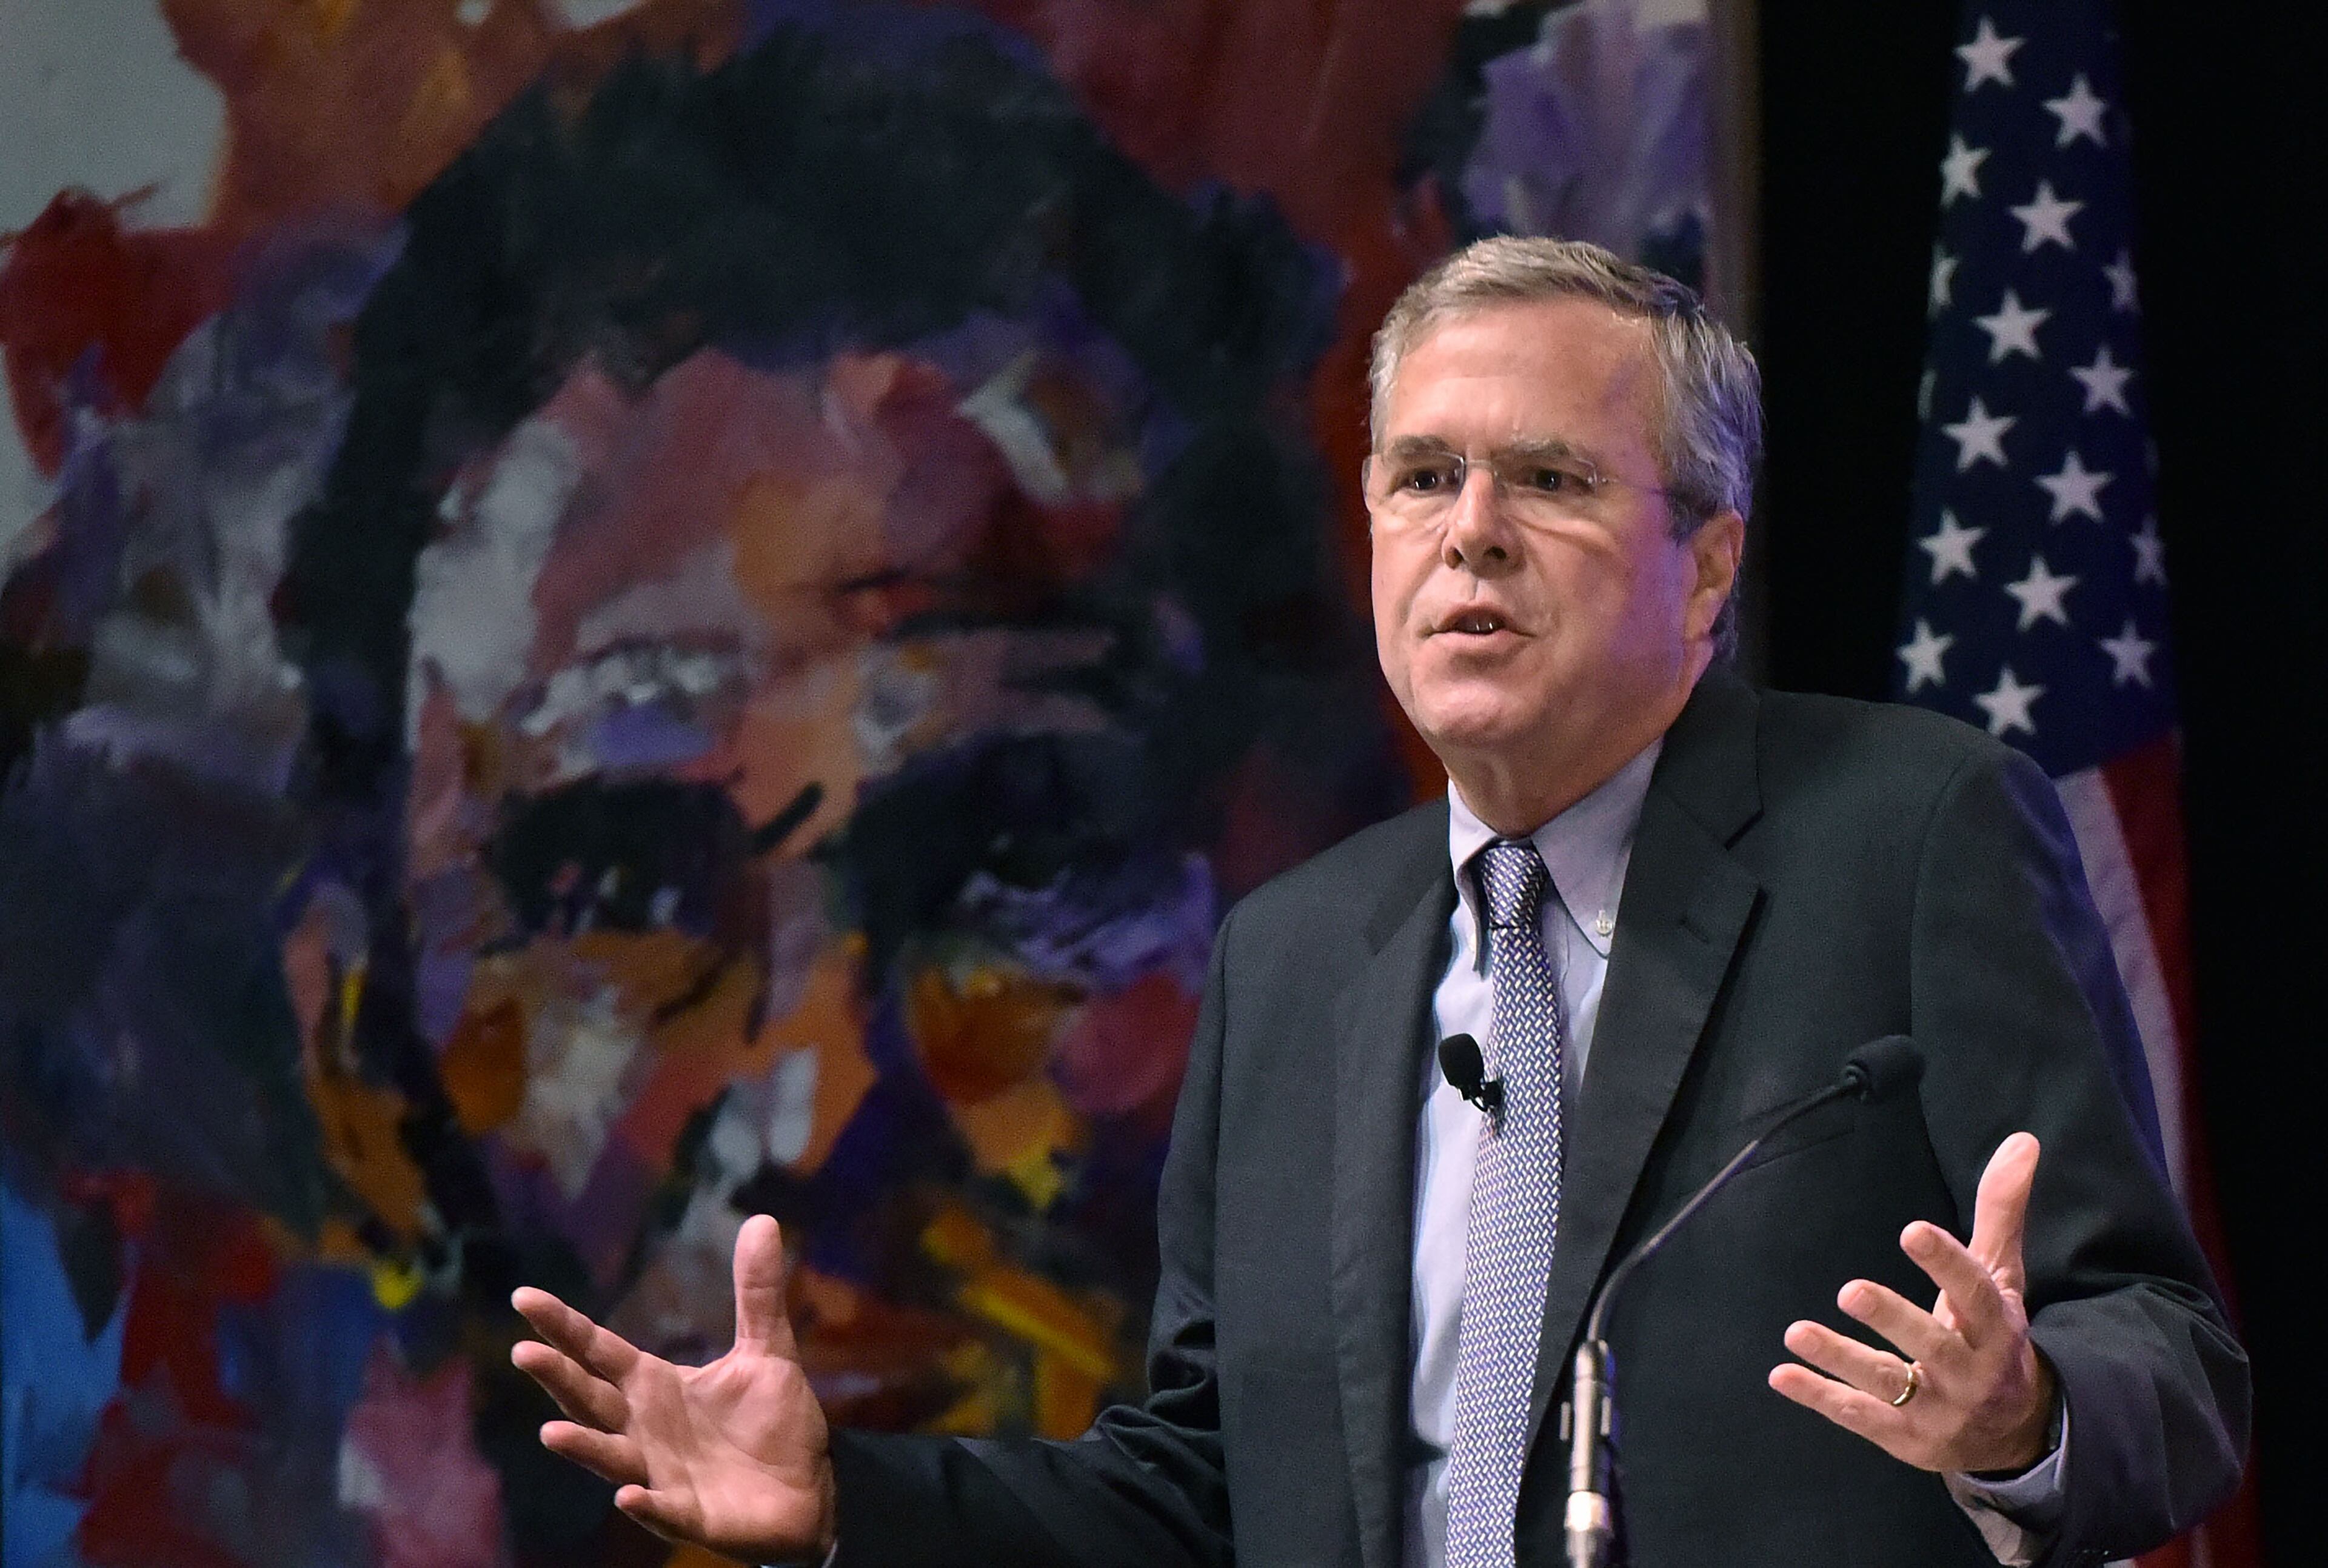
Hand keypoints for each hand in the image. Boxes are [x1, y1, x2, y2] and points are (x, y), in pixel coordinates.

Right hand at [511, 1214, 836, 1560]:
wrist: (807, 1491)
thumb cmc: (774, 1424)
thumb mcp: (768, 1350)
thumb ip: (757, 1293)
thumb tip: (762, 1220)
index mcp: (656, 1387)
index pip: (600, 1351)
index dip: (564, 1326)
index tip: (524, 1298)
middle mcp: (646, 1429)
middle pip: (592, 1399)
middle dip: (559, 1377)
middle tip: (524, 1351)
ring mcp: (662, 1475)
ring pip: (612, 1457)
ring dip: (583, 1446)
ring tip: (551, 1430)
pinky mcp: (690, 1513)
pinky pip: (662, 1510)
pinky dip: (645, 1504)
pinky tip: (629, 1495)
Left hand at [1769, 1132, 2056, 1474]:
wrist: (2017, 1431)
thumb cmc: (1994, 1336)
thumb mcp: (2001, 1276)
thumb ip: (2000, 1210)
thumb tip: (2022, 1139)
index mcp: (1996, 1327)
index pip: (1975, 1292)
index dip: (1946, 1263)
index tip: (1912, 1230)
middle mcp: (1971, 1372)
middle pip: (1932, 1344)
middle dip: (1893, 1319)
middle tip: (1848, 1290)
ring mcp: (1939, 1410)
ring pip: (1889, 1384)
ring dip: (1841, 1358)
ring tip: (1796, 1332)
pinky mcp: (1907, 1438)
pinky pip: (1860, 1417)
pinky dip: (1820, 1396)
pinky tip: (1781, 1374)